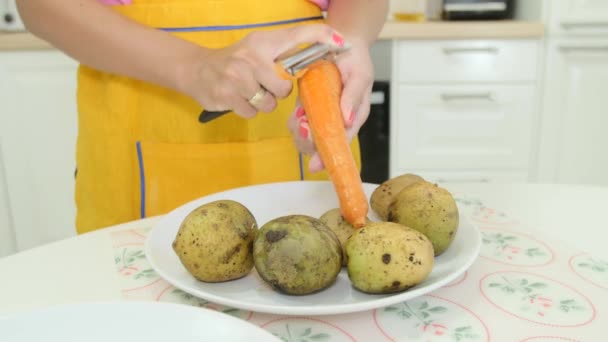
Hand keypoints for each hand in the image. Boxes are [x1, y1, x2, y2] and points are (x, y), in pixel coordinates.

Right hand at [177, 24, 341, 118]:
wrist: (197, 70)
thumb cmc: (235, 61)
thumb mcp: (259, 47)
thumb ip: (286, 50)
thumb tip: (323, 49)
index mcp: (263, 42)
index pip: (298, 35)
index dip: (321, 38)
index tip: (342, 43)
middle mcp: (251, 56)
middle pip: (284, 86)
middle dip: (278, 92)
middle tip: (265, 85)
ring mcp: (237, 76)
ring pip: (268, 103)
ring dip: (263, 103)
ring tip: (251, 92)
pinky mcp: (227, 95)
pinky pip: (252, 112)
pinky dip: (249, 110)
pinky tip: (240, 99)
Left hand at [288, 36, 373, 171]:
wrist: (340, 43)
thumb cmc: (355, 60)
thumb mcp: (359, 74)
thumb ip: (353, 96)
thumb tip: (347, 120)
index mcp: (355, 116)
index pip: (343, 141)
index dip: (330, 155)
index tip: (316, 165)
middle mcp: (339, 120)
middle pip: (324, 145)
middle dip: (310, 143)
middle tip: (302, 127)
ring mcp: (323, 116)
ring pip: (309, 138)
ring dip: (300, 133)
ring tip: (299, 117)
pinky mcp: (310, 109)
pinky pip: (300, 124)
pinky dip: (295, 121)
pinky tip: (297, 112)